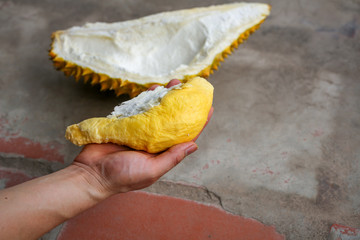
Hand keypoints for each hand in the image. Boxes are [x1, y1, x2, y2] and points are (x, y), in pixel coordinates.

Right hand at [72, 79, 213, 196]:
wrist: (90, 173)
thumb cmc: (122, 176)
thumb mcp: (151, 170)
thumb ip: (171, 158)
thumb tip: (194, 145)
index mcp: (163, 152)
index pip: (186, 135)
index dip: (198, 122)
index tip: (208, 107)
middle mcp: (154, 140)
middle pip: (173, 119)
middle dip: (181, 103)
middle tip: (186, 86)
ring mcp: (141, 130)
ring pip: (157, 110)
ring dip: (166, 96)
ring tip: (172, 83)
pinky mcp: (127, 123)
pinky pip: (140, 107)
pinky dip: (147, 97)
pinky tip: (153, 88)